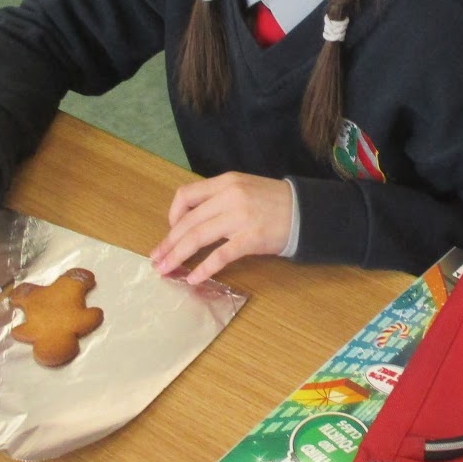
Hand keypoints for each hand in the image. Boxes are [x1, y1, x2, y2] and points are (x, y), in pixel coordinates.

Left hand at [150, 172, 291, 284]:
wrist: (306, 211)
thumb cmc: (274, 202)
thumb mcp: (243, 188)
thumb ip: (218, 199)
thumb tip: (192, 222)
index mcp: (225, 182)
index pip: (186, 195)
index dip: (172, 215)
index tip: (171, 232)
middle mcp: (229, 197)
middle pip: (187, 221)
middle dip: (168, 243)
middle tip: (156, 259)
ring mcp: (240, 217)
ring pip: (197, 237)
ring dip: (177, 256)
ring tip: (165, 270)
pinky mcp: (251, 238)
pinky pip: (220, 255)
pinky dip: (203, 268)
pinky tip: (193, 278)